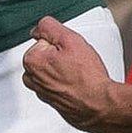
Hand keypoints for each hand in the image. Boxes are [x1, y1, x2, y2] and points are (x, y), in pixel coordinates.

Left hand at [21, 15, 115, 132]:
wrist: (99, 105)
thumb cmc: (87, 77)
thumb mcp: (70, 39)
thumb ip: (49, 27)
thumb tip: (39, 28)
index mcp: (32, 61)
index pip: (43, 40)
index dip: (59, 43)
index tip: (69, 51)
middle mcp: (32, 78)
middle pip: (45, 55)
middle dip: (58, 55)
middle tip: (75, 62)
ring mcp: (41, 91)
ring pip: (50, 69)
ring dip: (60, 69)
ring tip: (76, 73)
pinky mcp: (51, 101)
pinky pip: (55, 83)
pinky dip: (64, 82)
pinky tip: (76, 83)